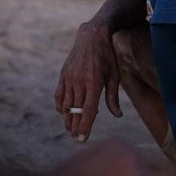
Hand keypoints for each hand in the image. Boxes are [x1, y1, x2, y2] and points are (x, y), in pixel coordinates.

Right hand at [55, 19, 122, 141]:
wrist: (92, 36)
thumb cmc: (107, 56)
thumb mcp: (114, 75)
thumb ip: (113, 97)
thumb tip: (117, 115)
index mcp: (94, 83)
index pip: (87, 111)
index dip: (85, 126)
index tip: (82, 138)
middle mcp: (79, 82)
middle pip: (75, 111)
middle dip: (75, 127)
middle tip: (76, 139)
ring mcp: (69, 78)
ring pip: (65, 105)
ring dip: (67, 119)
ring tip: (70, 129)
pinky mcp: (63, 75)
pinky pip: (59, 94)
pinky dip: (60, 106)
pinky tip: (63, 113)